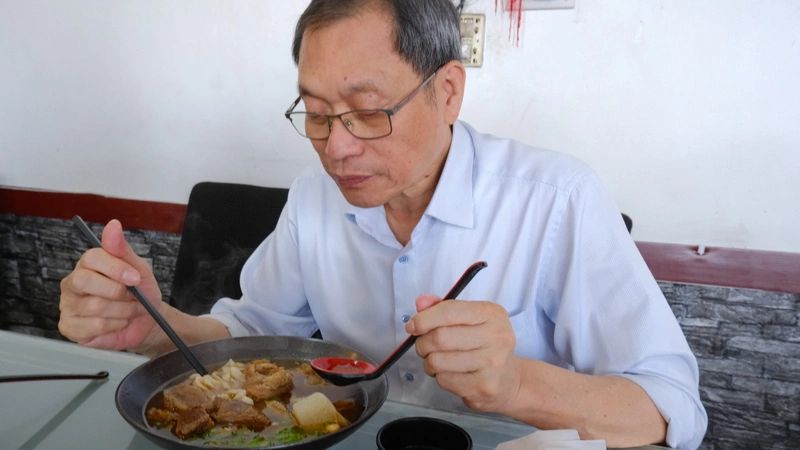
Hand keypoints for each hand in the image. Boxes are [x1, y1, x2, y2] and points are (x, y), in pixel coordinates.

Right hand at [59, 219, 162, 351]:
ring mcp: (68, 305)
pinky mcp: (70, 327)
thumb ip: (122, 249)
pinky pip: (94, 326)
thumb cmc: (140, 292)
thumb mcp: (138, 268)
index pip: (91, 258)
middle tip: (133, 297)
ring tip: (129, 311)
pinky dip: (114, 326)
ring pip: (94, 307)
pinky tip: (118, 323)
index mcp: (88, 264)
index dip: (116, 269)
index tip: (135, 279)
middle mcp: (73, 283)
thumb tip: (113, 225)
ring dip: (122, 311)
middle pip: (85, 281)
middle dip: (117, 292)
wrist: (146, 321)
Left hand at [406, 296, 521, 412]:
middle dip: (423, 343)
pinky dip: (439, 377)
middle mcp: (496, 336)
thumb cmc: (484, 345)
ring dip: (429, 362)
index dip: (424, 319)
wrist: (509, 381)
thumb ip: (443, 308)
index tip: (412, 326)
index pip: (450, 311)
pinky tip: (450, 374)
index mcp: (492, 314)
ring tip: (437, 361)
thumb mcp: (470, 320)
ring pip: (438, 361)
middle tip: (424, 347)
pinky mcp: (484, 387)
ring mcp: (492, 363)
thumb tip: (420, 304)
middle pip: (440, 337)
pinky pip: (444, 380)